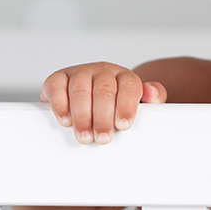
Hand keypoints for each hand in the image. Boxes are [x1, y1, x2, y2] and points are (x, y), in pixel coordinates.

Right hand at [40, 62, 165, 144]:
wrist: (93, 97)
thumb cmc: (118, 105)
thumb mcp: (139, 104)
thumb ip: (152, 99)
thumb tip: (153, 93)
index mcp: (124, 77)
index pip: (129, 86)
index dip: (126, 106)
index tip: (123, 125)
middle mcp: (102, 71)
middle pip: (104, 90)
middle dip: (103, 117)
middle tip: (103, 138)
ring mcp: (80, 73)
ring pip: (80, 89)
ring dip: (82, 116)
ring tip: (85, 136)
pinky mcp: (58, 78)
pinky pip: (57, 86)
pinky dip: (60, 104)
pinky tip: (65, 120)